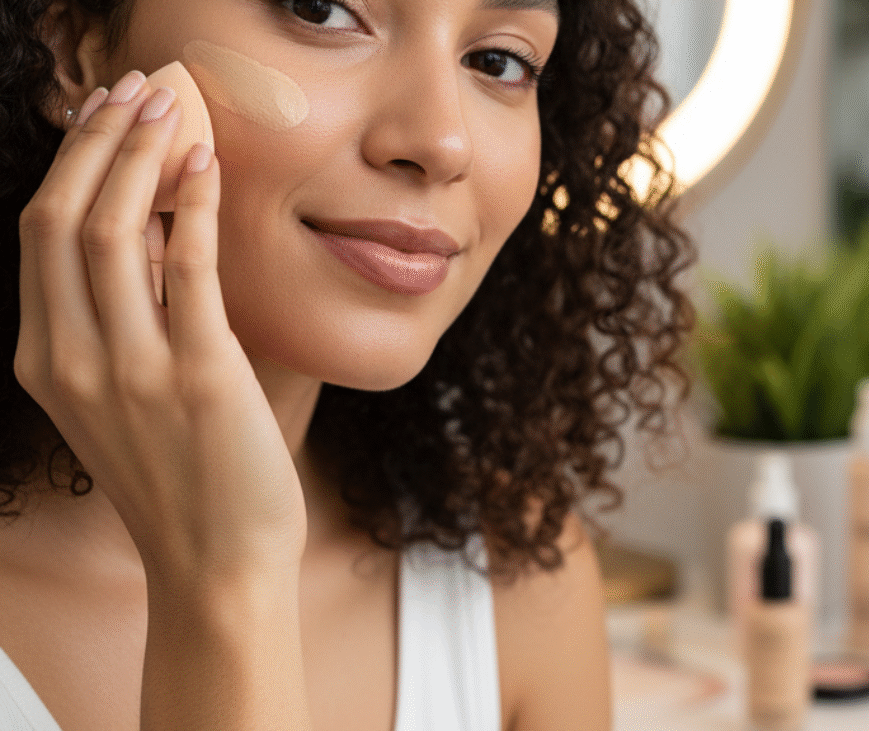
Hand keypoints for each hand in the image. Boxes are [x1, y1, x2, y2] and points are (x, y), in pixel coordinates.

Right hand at [14, 70, 306, 580]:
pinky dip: (191, 206)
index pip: (40, 236)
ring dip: (139, 155)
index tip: (104, 116)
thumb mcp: (123, 397)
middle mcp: (72, 360)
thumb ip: (122, 320)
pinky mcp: (196, 376)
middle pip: (61, 219)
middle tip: (136, 90)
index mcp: (45, 361)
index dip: (70, 164)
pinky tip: (206, 167)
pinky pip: (187, 268)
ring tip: (170, 108)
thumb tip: (149, 229)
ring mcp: (129, 370)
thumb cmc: (182, 479)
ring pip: (111, 231)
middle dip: (96, 141)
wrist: (216, 565)